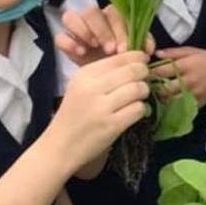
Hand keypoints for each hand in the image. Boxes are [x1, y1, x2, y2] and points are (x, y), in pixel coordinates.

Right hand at [49, 51, 149, 167]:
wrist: (61, 145)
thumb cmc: (74, 115)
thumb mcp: (81, 87)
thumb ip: (104, 74)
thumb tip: (136, 62)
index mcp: (84, 74)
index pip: (120, 58)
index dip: (138, 58)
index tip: (143, 63)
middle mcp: (92, 87)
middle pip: (132, 71)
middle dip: (144, 74)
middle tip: (144, 80)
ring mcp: (102, 107)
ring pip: (138, 89)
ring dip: (143, 92)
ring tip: (137, 98)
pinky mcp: (112, 125)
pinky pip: (138, 109)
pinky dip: (140, 109)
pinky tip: (133, 112)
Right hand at [55, 4, 153, 65]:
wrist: (98, 90)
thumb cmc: (118, 71)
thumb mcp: (132, 64)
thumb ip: (144, 56)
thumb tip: (153, 55)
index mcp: (113, 20)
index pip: (117, 14)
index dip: (122, 29)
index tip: (126, 49)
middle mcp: (94, 21)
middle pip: (93, 12)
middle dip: (104, 30)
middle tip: (111, 50)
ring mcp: (76, 30)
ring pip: (72, 17)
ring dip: (84, 30)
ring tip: (93, 47)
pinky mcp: (64, 42)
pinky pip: (60, 36)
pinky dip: (68, 43)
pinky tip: (79, 53)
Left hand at [151, 46, 205, 106]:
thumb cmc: (205, 60)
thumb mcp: (190, 51)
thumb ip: (172, 53)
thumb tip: (155, 54)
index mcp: (186, 66)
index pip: (162, 71)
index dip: (150, 73)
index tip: (143, 73)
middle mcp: (189, 81)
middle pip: (164, 89)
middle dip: (153, 88)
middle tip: (146, 86)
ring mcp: (193, 94)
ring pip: (170, 101)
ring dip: (161, 98)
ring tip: (155, 93)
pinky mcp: (196, 103)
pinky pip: (179, 107)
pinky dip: (171, 105)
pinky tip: (166, 100)